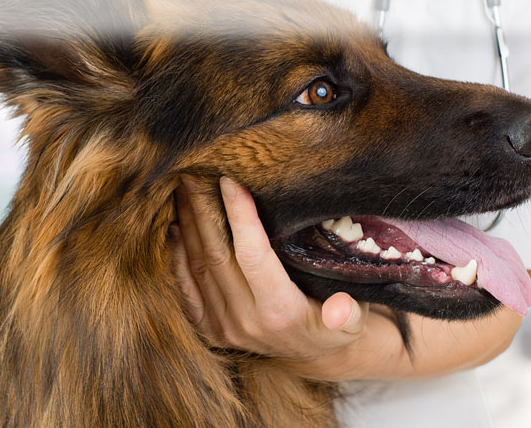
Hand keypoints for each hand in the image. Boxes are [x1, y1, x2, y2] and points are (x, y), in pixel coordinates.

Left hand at [170, 175, 368, 379]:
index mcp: (280, 312)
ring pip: (198, 266)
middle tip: (195, 173)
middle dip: (204, 210)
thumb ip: (347, 314)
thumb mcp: (353, 322)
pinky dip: (178, 254)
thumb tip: (342, 309)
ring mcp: (223, 327)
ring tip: (184, 189)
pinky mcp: (209, 330)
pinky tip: (177, 225)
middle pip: (216, 255)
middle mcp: (246, 321)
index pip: (252, 255)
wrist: (313, 357)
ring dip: (189, 225)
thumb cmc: (335, 326)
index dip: (239, 216)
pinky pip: (186, 286)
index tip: (230, 180)